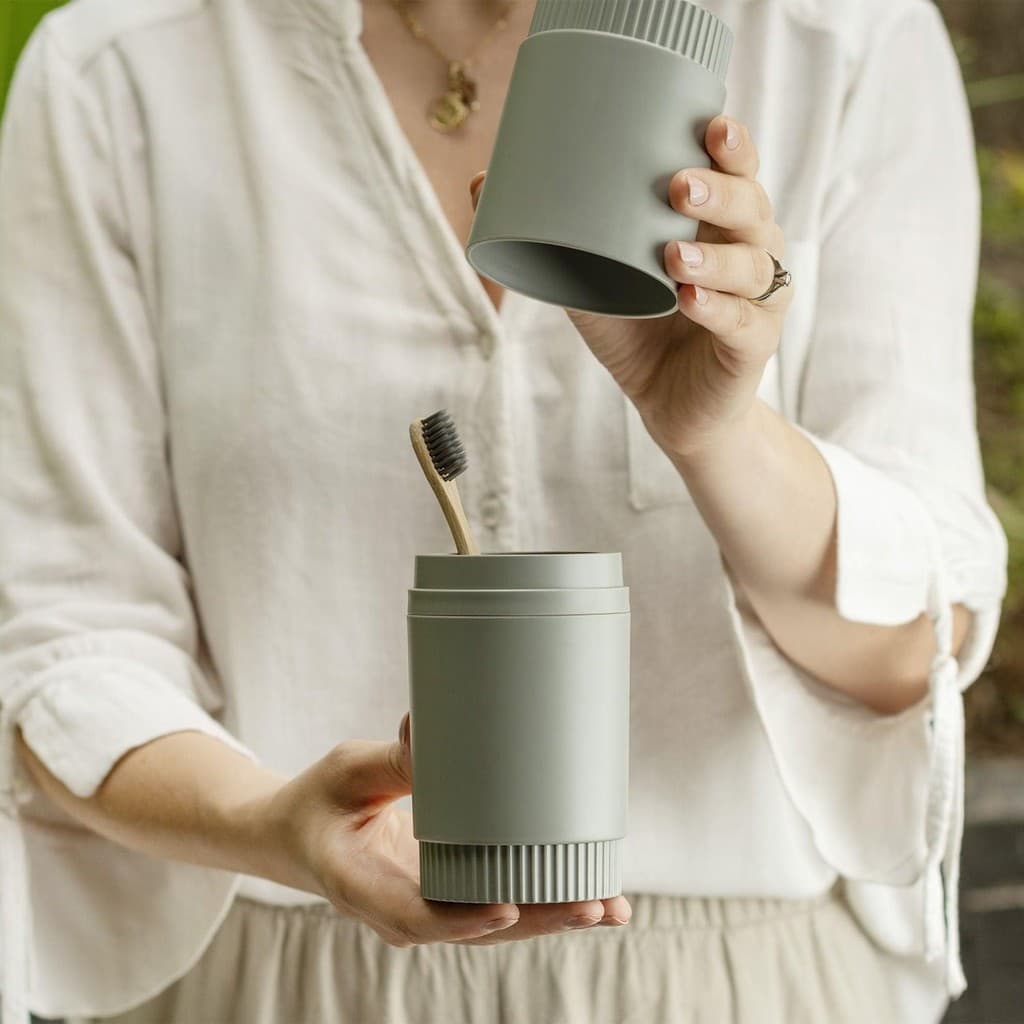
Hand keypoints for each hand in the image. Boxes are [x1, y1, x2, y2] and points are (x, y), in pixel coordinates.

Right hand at [259, 713, 632, 946]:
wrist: (299, 836)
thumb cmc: (318, 802)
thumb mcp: (345, 774)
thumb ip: (390, 762)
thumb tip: (428, 731)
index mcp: (362, 887)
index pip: (416, 917)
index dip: (464, 920)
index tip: (508, 909)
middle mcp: (401, 909)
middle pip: (475, 929)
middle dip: (538, 920)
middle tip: (595, 906)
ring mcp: (427, 905)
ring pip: (496, 923)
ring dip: (554, 916)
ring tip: (612, 907)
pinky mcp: (448, 891)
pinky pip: (498, 904)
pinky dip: (544, 901)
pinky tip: (591, 897)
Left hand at [469, 115, 793, 459]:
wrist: (667, 407)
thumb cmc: (636, 331)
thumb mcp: (588, 277)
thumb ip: (550, 233)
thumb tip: (481, 180)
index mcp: (717, 222)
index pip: (737, 172)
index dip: (732, 147)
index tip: (710, 127)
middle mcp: (748, 251)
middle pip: (752, 206)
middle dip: (721, 191)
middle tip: (678, 186)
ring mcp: (756, 299)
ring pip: (751, 264)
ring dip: (714, 256)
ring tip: (672, 253)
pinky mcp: (753, 346)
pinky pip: (741, 322)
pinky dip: (717, 309)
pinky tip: (691, 300)